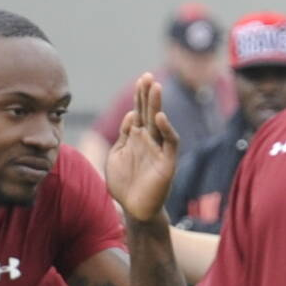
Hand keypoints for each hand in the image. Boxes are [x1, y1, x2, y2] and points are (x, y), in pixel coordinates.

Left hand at [104, 72, 180, 223]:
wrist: (134, 210)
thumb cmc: (124, 184)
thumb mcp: (116, 156)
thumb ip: (122, 136)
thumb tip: (131, 114)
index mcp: (136, 137)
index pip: (139, 111)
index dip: (140, 96)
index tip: (141, 79)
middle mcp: (149, 140)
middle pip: (149, 112)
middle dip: (148, 94)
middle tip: (148, 76)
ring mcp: (159, 150)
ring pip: (160, 123)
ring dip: (157, 105)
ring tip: (155, 87)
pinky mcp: (167, 163)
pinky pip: (170, 143)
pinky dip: (166, 130)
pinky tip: (160, 117)